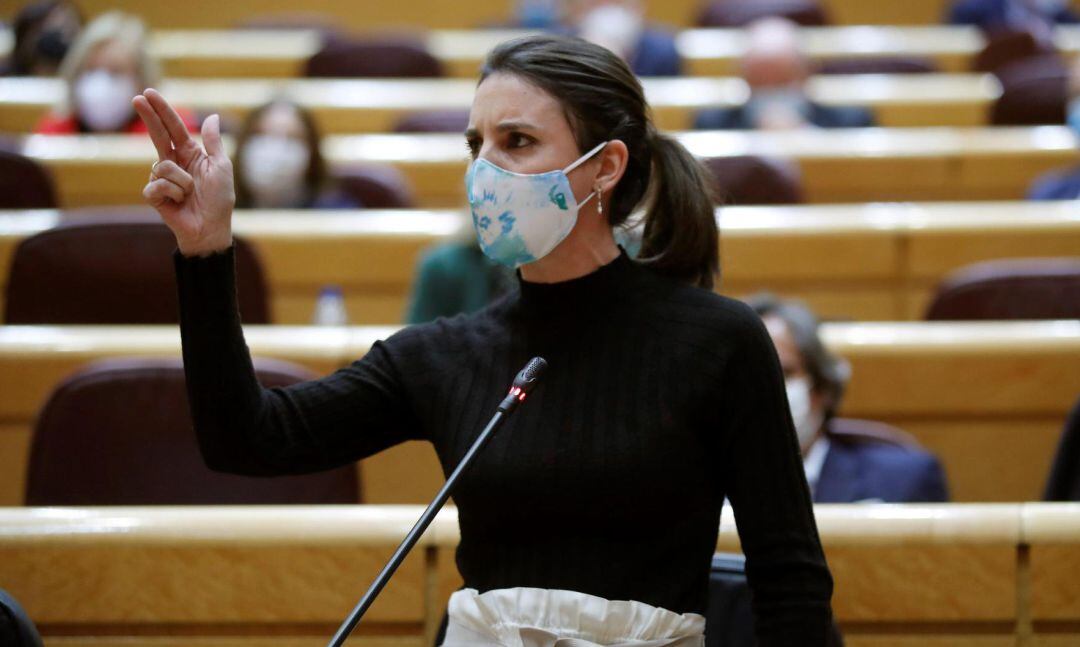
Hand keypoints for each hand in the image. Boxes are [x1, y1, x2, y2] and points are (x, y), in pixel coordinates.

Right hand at [133, 88, 234, 255]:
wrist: (210, 229)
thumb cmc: (219, 200)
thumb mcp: (221, 168)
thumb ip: (213, 142)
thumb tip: (211, 116)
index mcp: (190, 154)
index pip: (173, 128)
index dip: (162, 111)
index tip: (148, 93)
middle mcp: (173, 162)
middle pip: (157, 135)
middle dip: (148, 116)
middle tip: (137, 97)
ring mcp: (161, 178)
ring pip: (162, 165)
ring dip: (181, 182)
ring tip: (189, 195)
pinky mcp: (153, 194)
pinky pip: (157, 184)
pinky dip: (172, 193)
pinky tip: (178, 203)